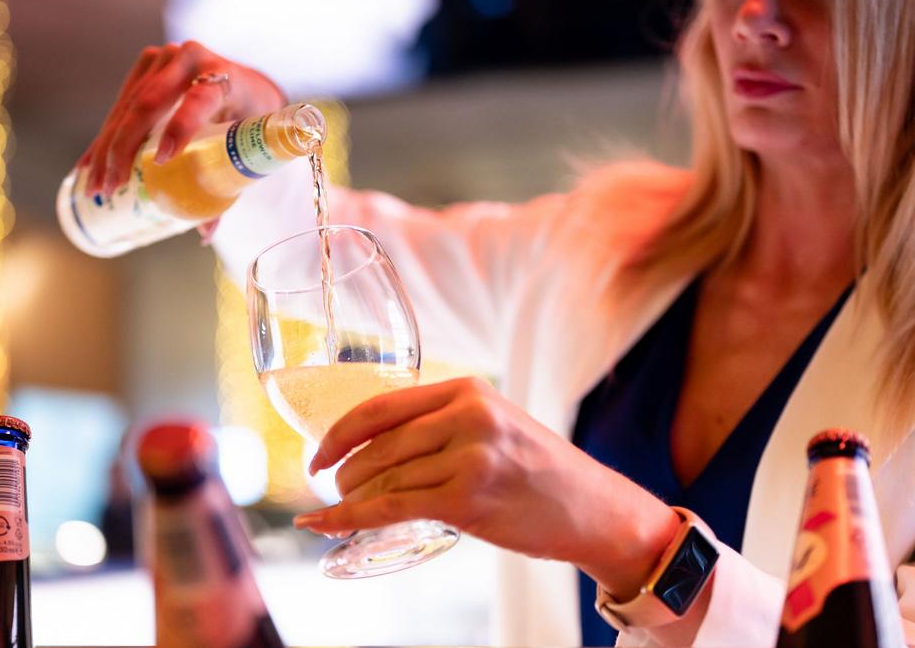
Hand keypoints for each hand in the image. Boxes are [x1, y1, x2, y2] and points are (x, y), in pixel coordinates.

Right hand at [79, 41, 286, 197]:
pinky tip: (87, 164)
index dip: (179, 129)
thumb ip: (228, 184)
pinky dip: (104, 138)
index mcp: (225, 78)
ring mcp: (165, 59)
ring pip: (126, 107)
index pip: (199, 100)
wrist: (245, 82)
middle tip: (112, 187)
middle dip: (123, 150)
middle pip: (148, 106)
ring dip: (106, 149)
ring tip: (96, 186)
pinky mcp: (145, 66)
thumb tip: (204, 233)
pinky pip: (119, 104)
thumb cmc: (248, 119)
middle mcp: (192, 60)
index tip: (162, 161)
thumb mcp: (245, 146)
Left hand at [297, 377, 681, 599]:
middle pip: (378, 444)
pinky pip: (392, 507)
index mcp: (467, 390)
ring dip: (348, 499)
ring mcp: (469, 457)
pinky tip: (326, 525)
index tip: (319, 454)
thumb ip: (443, 424)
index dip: (339, 433)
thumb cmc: (540, 473)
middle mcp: (468, 416)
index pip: (382, 406)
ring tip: (335, 511)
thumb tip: (376, 444)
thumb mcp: (494, 425)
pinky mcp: (468, 498)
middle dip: (342, 471)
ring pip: (384, 478)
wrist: (595, 510)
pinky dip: (351, 518)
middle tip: (330, 490)